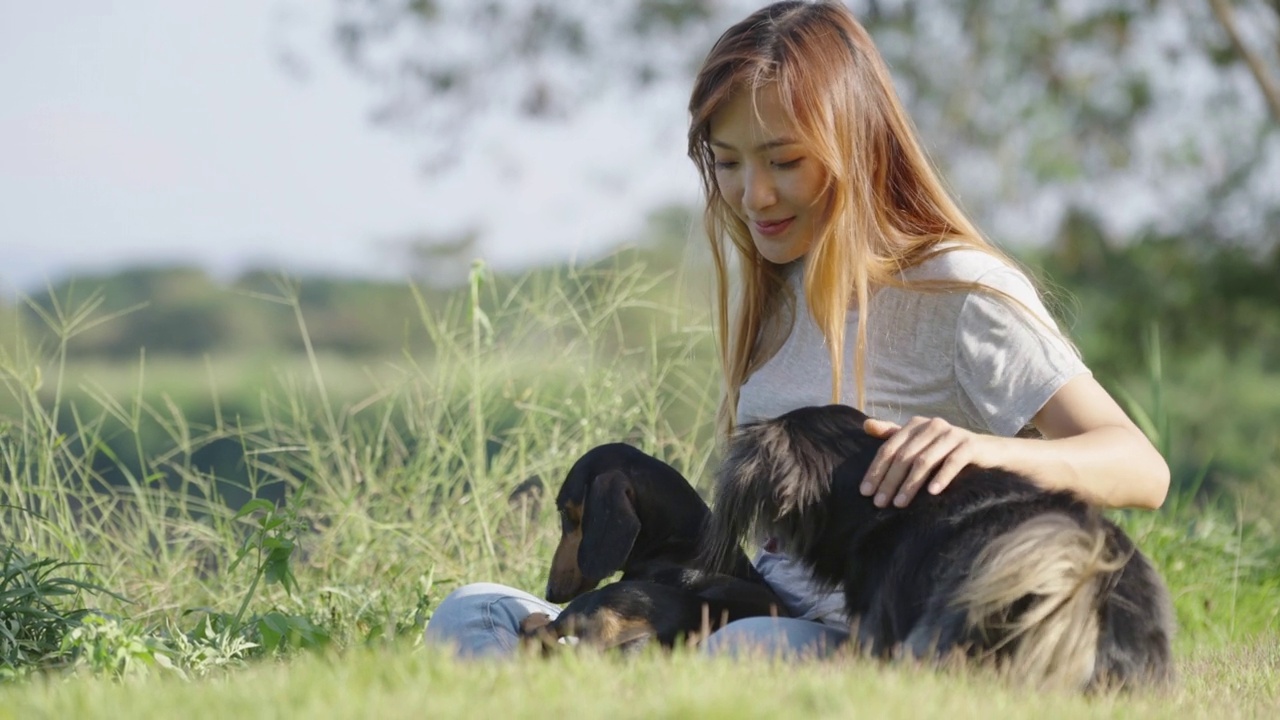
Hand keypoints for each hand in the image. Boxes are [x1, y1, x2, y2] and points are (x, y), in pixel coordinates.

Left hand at [860, 416, 994, 507]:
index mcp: (915, 424)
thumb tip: (865, 425)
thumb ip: (893, 434)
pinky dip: (941, 477)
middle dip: (889, 481)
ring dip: (910, 484)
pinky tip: (932, 492)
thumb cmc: (947, 450)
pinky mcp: (970, 445)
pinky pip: (953, 462)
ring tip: (900, 504)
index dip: (875, 470)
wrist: (989, 452)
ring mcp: (951, 434)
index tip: (865, 493)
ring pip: (924, 460)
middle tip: (879, 503)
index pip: (888, 448)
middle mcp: (931, 425)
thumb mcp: (919, 442)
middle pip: (903, 456)